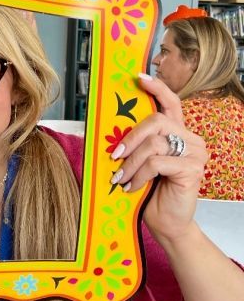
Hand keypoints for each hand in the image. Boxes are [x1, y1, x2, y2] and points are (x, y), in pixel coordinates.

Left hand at [109, 73, 206, 242]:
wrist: (165, 222)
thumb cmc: (149, 191)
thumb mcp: (137, 162)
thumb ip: (132, 143)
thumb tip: (105, 128)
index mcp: (177, 132)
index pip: (171, 103)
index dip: (156, 88)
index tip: (138, 78)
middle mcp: (190, 139)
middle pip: (156, 121)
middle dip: (130, 138)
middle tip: (114, 156)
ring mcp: (195, 154)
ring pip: (153, 144)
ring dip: (131, 162)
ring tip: (120, 178)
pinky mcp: (193, 170)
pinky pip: (156, 163)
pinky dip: (138, 175)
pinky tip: (131, 186)